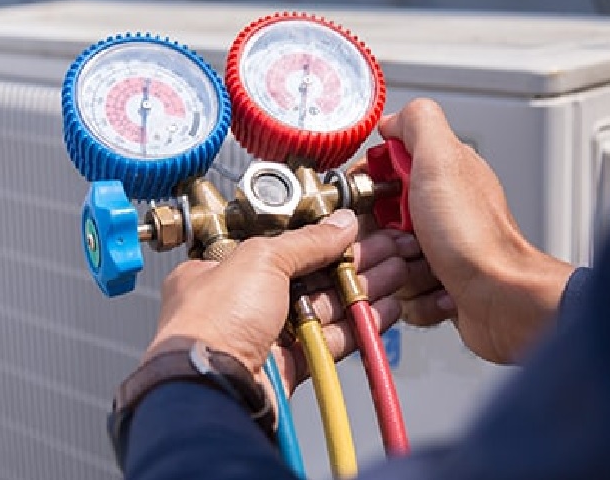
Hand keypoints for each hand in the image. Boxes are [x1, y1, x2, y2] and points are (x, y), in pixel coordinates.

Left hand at [143, 210, 415, 402]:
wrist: (212, 387)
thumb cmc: (212, 322)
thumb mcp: (261, 260)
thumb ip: (306, 241)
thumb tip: (340, 223)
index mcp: (219, 270)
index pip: (277, 246)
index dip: (318, 238)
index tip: (352, 231)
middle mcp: (239, 303)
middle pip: (306, 277)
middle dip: (350, 263)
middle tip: (386, 250)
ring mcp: (263, 336)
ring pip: (322, 309)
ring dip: (360, 291)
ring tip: (397, 274)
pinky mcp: (286, 367)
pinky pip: (328, 341)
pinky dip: (357, 326)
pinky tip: (384, 310)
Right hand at [379, 99, 573, 363]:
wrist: (505, 299)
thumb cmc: (477, 238)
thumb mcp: (442, 160)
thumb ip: (418, 123)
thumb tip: (392, 119)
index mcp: (438, 177)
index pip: (379, 176)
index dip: (367, 190)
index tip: (373, 202)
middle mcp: (440, 212)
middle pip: (376, 224)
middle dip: (380, 239)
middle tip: (405, 240)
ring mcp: (440, 251)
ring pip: (386, 263)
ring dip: (398, 272)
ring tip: (428, 269)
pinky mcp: (439, 287)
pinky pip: (403, 295)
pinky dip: (415, 299)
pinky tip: (439, 290)